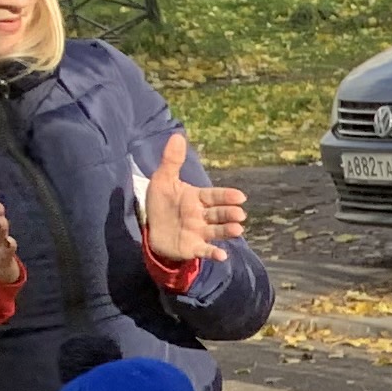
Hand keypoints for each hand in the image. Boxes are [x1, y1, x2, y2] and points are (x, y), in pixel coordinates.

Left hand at [141, 130, 247, 272]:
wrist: (152, 230)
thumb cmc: (161, 204)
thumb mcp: (163, 180)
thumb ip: (172, 160)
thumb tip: (178, 135)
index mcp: (197, 199)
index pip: (214, 196)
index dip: (226, 196)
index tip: (239, 196)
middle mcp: (202, 216)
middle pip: (219, 214)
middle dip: (229, 214)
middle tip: (239, 214)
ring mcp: (199, 232)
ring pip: (216, 231)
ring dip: (227, 231)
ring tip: (237, 229)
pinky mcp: (193, 248)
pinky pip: (204, 250)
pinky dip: (213, 253)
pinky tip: (222, 255)